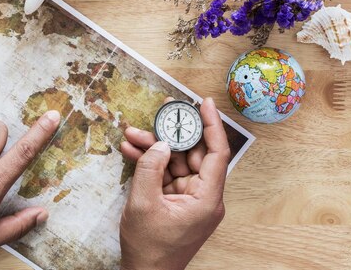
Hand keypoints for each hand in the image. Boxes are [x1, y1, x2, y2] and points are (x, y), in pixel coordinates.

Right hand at [119, 98, 230, 269]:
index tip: (206, 103)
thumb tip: (159, 143)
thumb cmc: (149, 248)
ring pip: (176, 162)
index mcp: (206, 199)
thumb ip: (150, 168)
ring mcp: (189, 199)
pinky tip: (132, 151)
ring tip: (133, 133)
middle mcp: (203, 197)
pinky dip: (151, 163)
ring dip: (155, 147)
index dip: (213, 125)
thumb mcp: (143, 204)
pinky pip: (166, 175)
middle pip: (194, 154)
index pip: (217, 153)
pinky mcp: (176, 202)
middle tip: (161, 111)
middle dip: (173, 132)